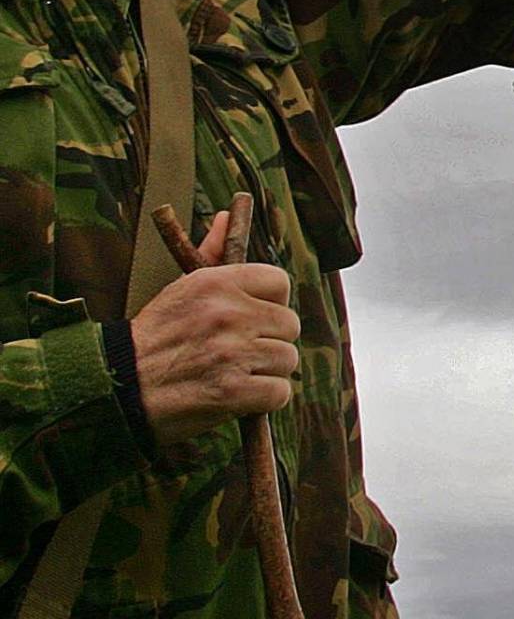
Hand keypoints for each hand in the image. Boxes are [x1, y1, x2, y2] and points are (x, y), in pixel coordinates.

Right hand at [131, 214, 300, 444]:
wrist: (120, 386)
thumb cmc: (154, 338)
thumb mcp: (181, 288)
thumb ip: (210, 254)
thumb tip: (227, 218)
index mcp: (216, 283)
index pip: (279, 282)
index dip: (273, 303)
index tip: (257, 317)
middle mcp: (227, 313)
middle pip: (289, 324)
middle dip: (272, 341)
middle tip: (245, 351)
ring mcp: (232, 353)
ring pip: (287, 359)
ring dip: (268, 372)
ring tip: (237, 373)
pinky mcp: (232, 392)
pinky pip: (279, 393)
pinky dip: (264, 400)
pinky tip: (240, 396)